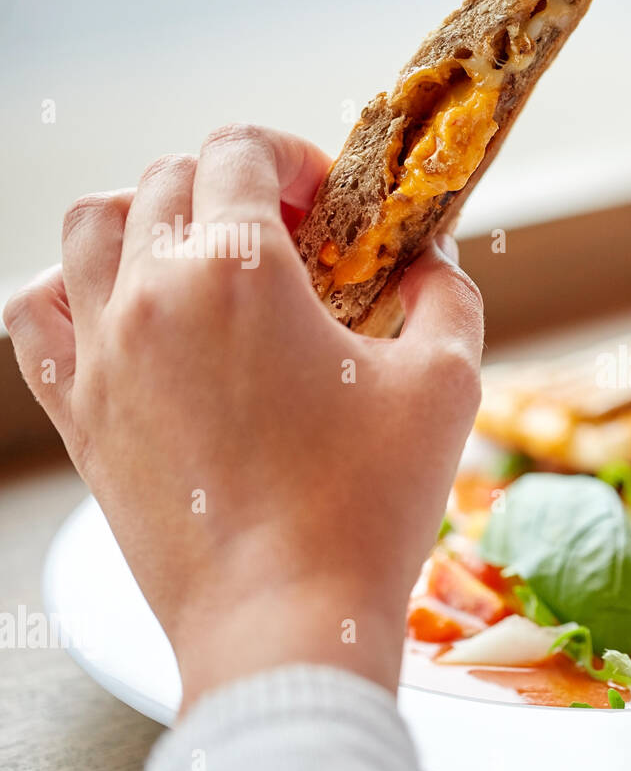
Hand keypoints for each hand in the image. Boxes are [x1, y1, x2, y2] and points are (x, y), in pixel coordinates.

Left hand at [3, 124, 483, 710]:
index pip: (240, 151)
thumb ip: (446, 296)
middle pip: (170, 178)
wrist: (286, 620)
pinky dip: (71, 287)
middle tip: (294, 237)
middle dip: (236, 184)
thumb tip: (428, 263)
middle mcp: (152, 295)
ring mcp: (102, 355)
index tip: (331, 202)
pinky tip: (127, 311)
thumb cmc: (370, 505)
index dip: (294, 157)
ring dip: (150, 215)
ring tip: (204, 257)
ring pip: (91, 226)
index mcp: (238, 270)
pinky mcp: (79, 415)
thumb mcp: (449, 383)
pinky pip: (36, 314)